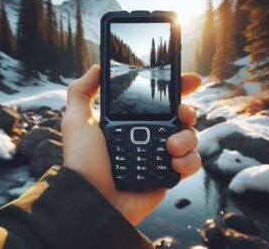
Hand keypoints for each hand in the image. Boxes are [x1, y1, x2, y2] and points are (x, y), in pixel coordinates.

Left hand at [62, 65, 201, 224]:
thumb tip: (96, 68)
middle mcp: (149, 135)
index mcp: (133, 121)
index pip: (159, 101)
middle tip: (182, 114)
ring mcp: (160, 155)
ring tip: (170, 147)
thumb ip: (82, 91)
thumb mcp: (77, 121)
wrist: (94, 200)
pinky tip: (175, 162)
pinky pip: (191, 162)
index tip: (190, 80)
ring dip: (187, 138)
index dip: (176, 88)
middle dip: (188, 111)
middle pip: (181, 117)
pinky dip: (189, 160)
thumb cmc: (84, 161)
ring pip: (190, 137)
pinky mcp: (168, 174)